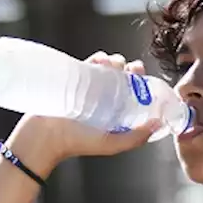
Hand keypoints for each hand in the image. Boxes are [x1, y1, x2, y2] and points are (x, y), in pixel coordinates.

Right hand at [4, 53, 161, 171]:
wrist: (44, 136)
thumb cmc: (76, 143)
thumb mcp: (111, 144)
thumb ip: (135, 138)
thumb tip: (158, 123)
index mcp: (116, 113)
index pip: (135, 93)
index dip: (142, 82)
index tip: (142, 77)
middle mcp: (105, 99)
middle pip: (123, 77)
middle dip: (129, 68)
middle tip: (129, 69)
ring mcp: (90, 88)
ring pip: (108, 68)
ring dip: (114, 61)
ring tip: (112, 65)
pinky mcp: (75, 79)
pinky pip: (89, 63)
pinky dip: (97, 59)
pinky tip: (99, 61)